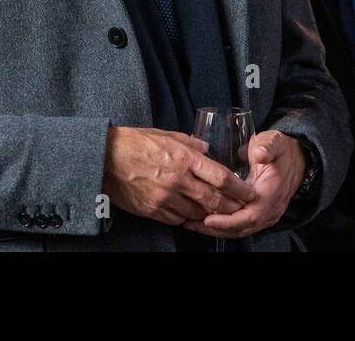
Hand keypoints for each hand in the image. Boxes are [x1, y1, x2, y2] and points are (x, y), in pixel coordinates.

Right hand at [103, 126, 254, 225]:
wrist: (106, 157)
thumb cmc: (136, 142)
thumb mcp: (168, 135)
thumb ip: (191, 144)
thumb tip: (206, 151)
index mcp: (185, 158)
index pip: (221, 177)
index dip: (239, 188)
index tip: (249, 192)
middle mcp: (179, 180)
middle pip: (214, 200)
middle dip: (231, 207)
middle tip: (241, 209)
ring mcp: (165, 198)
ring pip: (198, 213)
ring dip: (211, 215)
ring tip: (220, 214)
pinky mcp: (153, 210)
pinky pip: (178, 219)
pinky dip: (188, 218)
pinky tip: (193, 216)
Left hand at [182, 129, 304, 238]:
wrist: (296, 158)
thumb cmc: (279, 149)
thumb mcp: (273, 142)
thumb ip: (266, 147)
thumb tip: (259, 154)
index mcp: (272, 193)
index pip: (250, 216)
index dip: (229, 220)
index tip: (208, 219)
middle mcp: (270, 209)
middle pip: (242, 228)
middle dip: (216, 228)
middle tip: (190, 223)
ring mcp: (266, 215)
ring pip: (240, 230)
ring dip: (216, 230)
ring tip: (191, 224)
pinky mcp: (260, 215)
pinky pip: (241, 226)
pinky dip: (222, 227)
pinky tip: (204, 222)